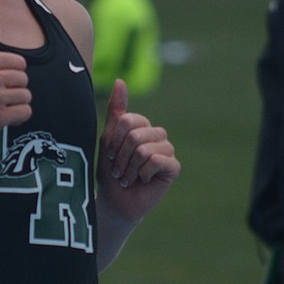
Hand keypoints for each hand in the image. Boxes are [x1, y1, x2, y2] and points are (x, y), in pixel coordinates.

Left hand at [97, 79, 179, 222]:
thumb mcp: (109, 139)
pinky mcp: (174, 167)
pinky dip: (143, 174)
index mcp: (142, 125)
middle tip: (120, 169)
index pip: (127, 121)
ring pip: (144, 149)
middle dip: (121, 157)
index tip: (112, 155)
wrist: (116, 202)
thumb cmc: (111, 171)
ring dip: (130, 168)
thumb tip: (120, 81)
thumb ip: (116, 111)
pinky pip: (156, 161)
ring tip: (130, 176)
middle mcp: (157, 135)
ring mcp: (168, 149)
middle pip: (135, 135)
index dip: (114, 141)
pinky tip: (144, 181)